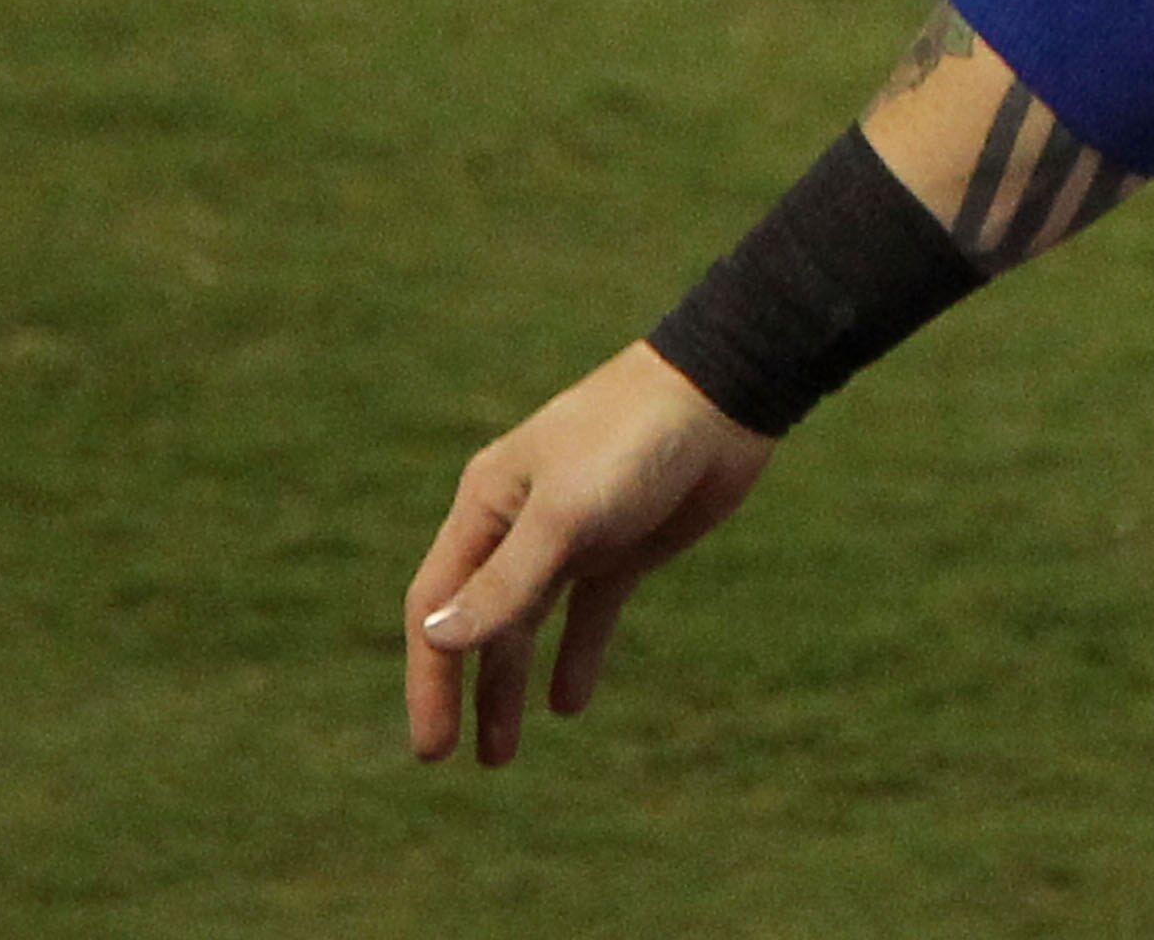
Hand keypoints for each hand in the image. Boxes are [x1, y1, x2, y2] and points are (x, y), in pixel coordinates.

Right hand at [404, 343, 774, 765]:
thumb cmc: (634, 440)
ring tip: (503, 753)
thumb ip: (507, 580)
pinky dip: (577, 655)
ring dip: (512, 684)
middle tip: (450, 758)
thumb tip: (438, 640)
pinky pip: (590, 613)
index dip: (428, 676)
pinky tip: (568, 704)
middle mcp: (521, 524)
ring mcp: (576, 537)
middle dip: (464, 690)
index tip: (432, 746)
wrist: (724, 396)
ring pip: (529, 624)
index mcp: (488, 506)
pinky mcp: (627, 546)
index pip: (437, 605)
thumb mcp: (567, 514)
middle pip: (478, 622)